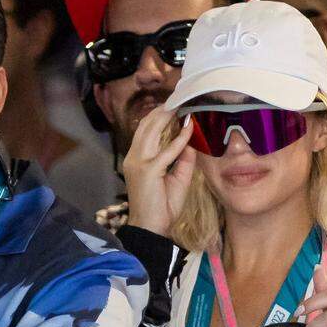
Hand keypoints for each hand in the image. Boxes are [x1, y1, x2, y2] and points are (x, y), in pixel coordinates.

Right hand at [124, 105, 195, 238]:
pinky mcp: (148, 171)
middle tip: (178, 98)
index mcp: (137, 159)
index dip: (158, 117)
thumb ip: (183, 160)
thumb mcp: (177, 179)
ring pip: (152, 132)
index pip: (145, 131)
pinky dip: (179, 139)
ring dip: (167, 117)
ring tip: (180, 105)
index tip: (174, 106)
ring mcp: (138, 163)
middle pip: (146, 126)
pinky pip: (166, 151)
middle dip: (162, 110)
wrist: (151, 228)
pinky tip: (189, 128)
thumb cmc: (162, 207)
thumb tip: (191, 142)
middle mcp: (134, 157)